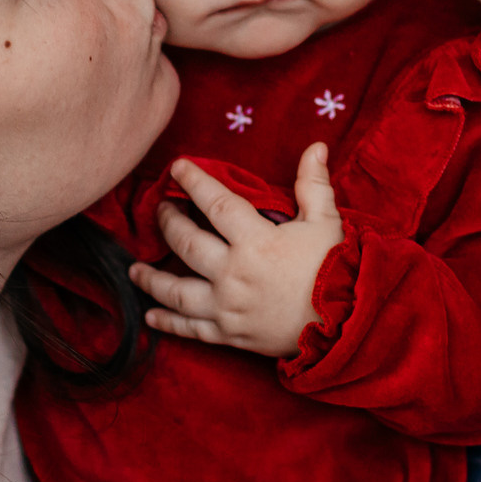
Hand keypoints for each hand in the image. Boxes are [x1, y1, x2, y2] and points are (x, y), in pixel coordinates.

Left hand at [130, 146, 344, 357]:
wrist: (346, 325)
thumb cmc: (337, 269)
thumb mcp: (326, 222)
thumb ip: (314, 184)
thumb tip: (316, 147)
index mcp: (256, 242)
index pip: (216, 204)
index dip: (194, 182)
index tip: (177, 168)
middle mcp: (234, 273)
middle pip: (186, 243)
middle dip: (168, 223)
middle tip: (160, 210)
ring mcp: (228, 307)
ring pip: (177, 291)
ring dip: (151, 278)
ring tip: (134, 269)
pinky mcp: (229, 334)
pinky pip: (190, 329)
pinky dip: (167, 323)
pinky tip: (150, 316)